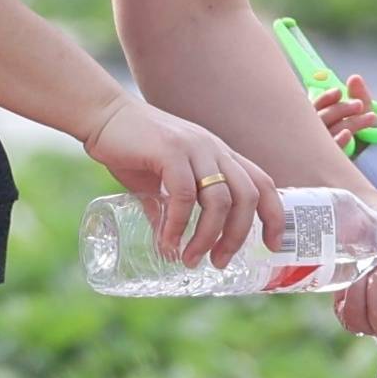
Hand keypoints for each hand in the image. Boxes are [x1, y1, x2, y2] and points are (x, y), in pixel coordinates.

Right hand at [81, 90, 271, 267]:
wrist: (101, 115)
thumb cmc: (131, 147)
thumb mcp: (158, 182)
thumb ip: (169, 208)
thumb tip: (169, 245)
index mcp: (219, 154)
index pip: (261, 183)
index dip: (275, 215)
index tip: (273, 245)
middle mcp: (214, 149)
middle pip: (247, 196)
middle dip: (238, 236)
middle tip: (220, 262)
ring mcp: (194, 147)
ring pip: (220, 200)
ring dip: (207, 236)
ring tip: (191, 259)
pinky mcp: (170, 150)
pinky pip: (184, 195)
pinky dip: (178, 224)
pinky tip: (167, 241)